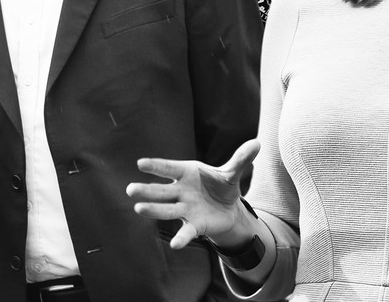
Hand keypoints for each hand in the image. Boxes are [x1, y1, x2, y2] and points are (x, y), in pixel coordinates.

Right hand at [126, 139, 259, 249]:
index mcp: (187, 173)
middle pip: (161, 190)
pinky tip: (174, 245)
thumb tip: (258, 143)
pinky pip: (185, 231)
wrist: (228, 208)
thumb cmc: (221, 185)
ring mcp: (185, 208)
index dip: (156, 166)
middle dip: (147, 190)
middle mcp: (181, 191)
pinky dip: (181, 238)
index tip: (140, 163)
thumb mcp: (232, 172)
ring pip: (166, 210)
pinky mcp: (194, 224)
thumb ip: (241, 159)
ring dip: (153, 210)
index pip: (169, 168)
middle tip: (130, 189)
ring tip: (138, 209)